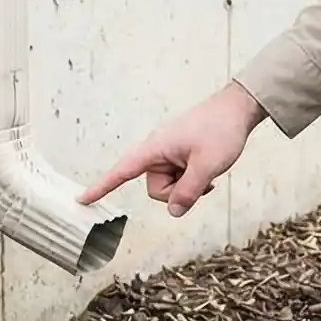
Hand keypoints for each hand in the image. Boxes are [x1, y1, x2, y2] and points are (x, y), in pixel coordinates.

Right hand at [79, 81, 268, 216]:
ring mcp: (169, 153)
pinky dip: (192, 180)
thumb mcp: (207, 165)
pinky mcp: (179, 155)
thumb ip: (188, 191)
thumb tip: (174, 212)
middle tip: (202, 178)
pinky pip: (179, 178)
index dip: (101, 187)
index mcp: (155, 148)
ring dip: (188, 186)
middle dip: (177, 192)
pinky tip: (209, 172)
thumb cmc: (221, 130)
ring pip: (170, 186)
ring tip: (208, 171)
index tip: (81, 200)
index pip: (121, 171)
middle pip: (155, 188)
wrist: (238, 108)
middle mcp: (157, 151)